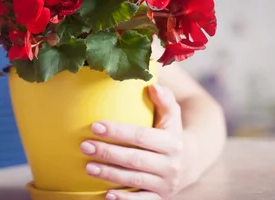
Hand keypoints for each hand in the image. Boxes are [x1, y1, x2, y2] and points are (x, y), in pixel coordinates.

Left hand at [80, 84, 184, 199]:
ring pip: (135, 181)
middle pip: (135, 159)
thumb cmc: (171, 132)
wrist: (189, 162)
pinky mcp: (159, 198)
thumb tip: (153, 85)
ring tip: (88, 167)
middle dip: (108, 153)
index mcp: (171, 142)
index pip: (141, 136)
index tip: (95, 126)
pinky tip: (106, 195)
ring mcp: (165, 184)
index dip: (118, 131)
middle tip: (84, 146)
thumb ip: (164, 99)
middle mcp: (170, 165)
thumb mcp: (172, 114)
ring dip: (110, 175)